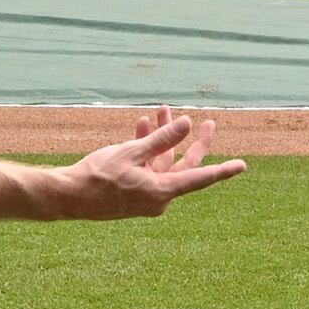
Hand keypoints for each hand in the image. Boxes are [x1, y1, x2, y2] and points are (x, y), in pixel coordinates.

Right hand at [47, 108, 245, 217]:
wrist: (67, 197)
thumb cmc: (97, 176)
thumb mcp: (132, 152)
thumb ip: (162, 139)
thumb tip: (187, 124)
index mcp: (162, 192)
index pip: (200, 178)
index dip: (223, 170)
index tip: (242, 166)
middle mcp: (158, 197)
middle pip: (183, 166)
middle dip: (190, 140)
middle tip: (207, 122)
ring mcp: (145, 196)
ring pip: (161, 163)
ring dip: (161, 139)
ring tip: (160, 111)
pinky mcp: (133, 193)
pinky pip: (147, 169)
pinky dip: (146, 150)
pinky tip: (142, 126)